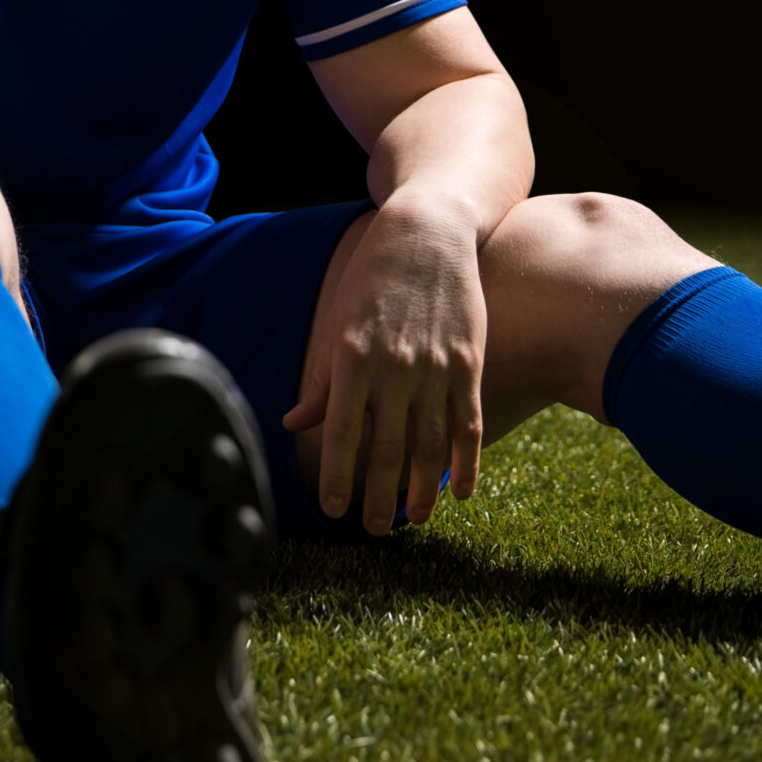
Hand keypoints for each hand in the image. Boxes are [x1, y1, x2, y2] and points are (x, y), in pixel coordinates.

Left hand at [284, 200, 486, 534]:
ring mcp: (435, 367)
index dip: (336, 477)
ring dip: (421, 490)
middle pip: (386, 449)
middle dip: (377, 496)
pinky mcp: (468, 363)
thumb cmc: (373, 276)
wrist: (428, 231)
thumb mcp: (338, 319)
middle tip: (372, 530)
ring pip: (429, 445)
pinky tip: (460, 493)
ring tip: (412, 521)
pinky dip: (466, 463)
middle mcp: (394, 367)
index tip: (332, 509)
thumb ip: (321, 379)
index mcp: (352, 357)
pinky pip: (467, 424)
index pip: (340, 432)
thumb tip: (292, 423)